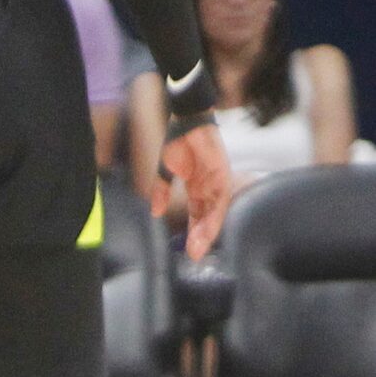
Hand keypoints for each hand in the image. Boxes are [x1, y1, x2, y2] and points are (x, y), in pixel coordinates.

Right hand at [151, 122, 230, 260]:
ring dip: (207, 232)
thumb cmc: (178, 142)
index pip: (197, 215)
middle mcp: (209, 189)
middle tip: (194, 255)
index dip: (193, 232)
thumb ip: (161, 191)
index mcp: (197, 187)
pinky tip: (206, 230)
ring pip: (214, 214)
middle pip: (207, 218)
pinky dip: (213, 216)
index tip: (188, 250)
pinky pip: (219, 202)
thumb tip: (154, 212)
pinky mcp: (222, 177)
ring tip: (198, 249)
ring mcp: (216, 183)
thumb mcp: (165, 171)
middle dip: (200, 238)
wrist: (189, 121)